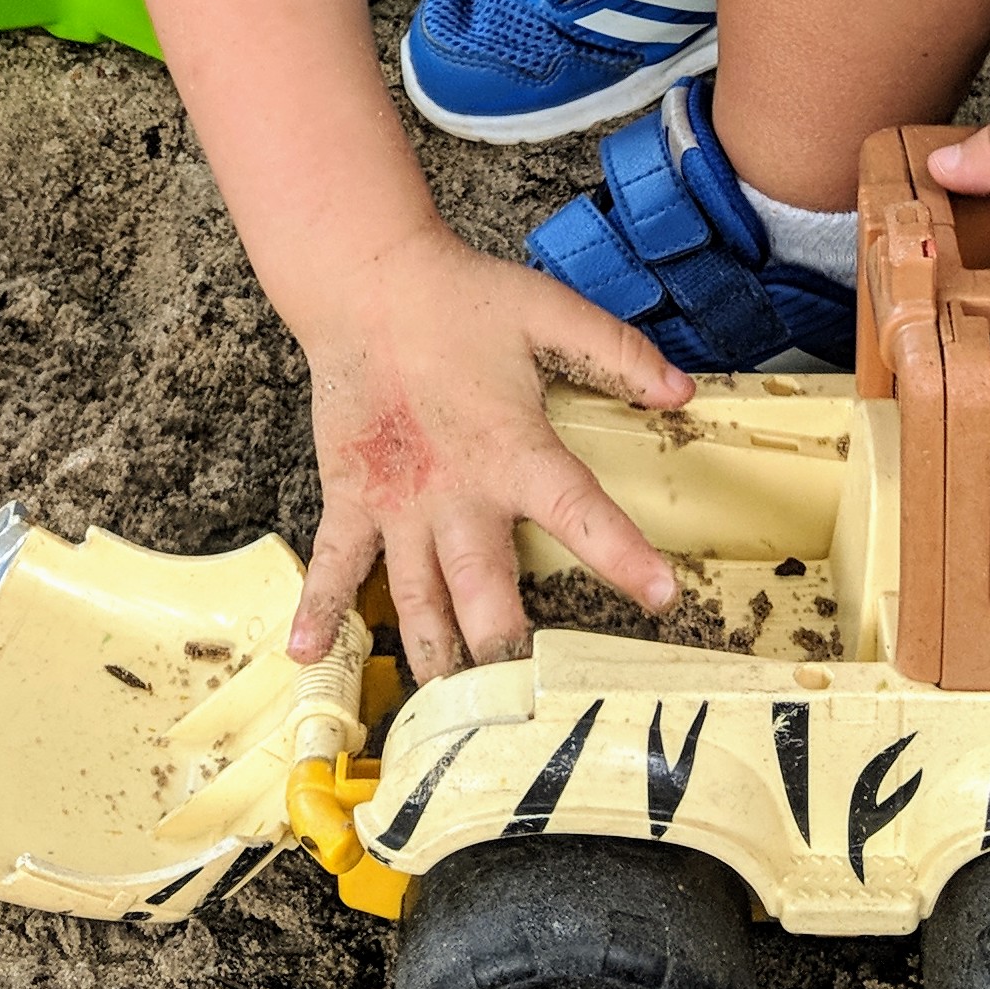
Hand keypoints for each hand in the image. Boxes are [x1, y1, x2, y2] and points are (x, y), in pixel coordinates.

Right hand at [286, 222, 692, 681]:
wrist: (365, 282)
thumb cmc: (459, 298)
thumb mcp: (549, 312)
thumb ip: (618, 353)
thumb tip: (683, 392)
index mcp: (513, 450)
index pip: (581, 513)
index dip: (624, 557)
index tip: (663, 597)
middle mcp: (456, 493)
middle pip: (486, 590)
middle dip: (509, 648)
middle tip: (531, 698)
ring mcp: (397, 504)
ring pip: (417, 598)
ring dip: (435, 655)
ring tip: (451, 707)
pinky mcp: (349, 498)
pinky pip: (333, 564)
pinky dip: (318, 609)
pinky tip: (305, 655)